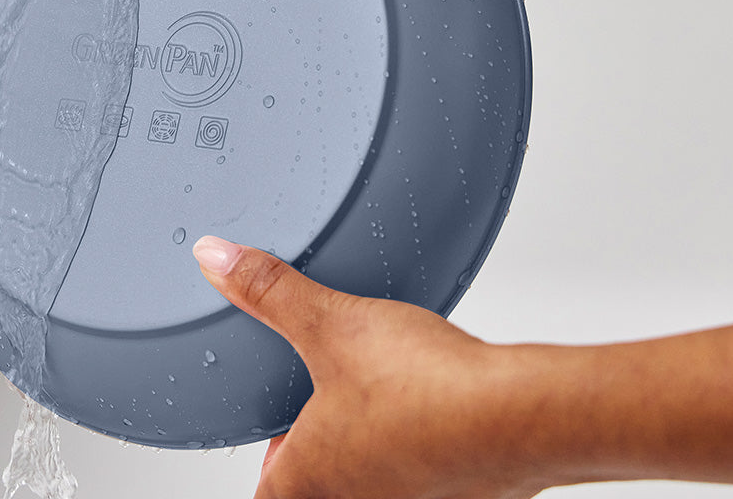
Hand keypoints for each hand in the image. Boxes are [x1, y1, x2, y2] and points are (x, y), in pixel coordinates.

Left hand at [192, 236, 541, 498]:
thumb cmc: (425, 388)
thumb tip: (214, 258)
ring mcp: (410, 498)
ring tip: (367, 389)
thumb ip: (268, 291)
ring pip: (369, 477)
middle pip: (314, 487)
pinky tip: (423, 394)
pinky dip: (411, 435)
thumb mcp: (329, 322)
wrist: (517, 414)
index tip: (261, 445)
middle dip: (311, 447)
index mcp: (312, 479)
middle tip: (309, 403)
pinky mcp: (452, 487)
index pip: (264, 492)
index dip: (262, 463)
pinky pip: (417, 468)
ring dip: (363, 439)